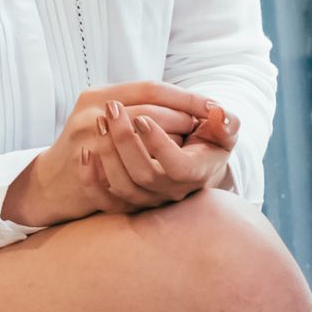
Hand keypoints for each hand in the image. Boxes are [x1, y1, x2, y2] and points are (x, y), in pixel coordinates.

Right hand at [1, 82, 224, 226]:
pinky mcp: (90, 174)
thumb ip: (148, 102)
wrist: (52, 182)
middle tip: (200, 126)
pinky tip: (165, 168)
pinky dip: (150, 169)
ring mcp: (87, 144)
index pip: (151, 88)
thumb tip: (208, 106)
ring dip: (169, 143)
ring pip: (141, 140)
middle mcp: (90, 114)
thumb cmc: (90, 142)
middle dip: (181, 118)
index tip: (212, 104)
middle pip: (149, 111)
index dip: (185, 97)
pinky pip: (127, 169)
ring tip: (187, 145)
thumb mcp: (110, 111)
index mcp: (97, 95)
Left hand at [86, 93, 241, 209]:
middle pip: (144, 176)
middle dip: (125, 140)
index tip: (142, 117)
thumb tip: (218, 114)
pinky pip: (105, 202)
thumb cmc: (208, 142)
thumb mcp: (224, 131)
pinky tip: (85, 152)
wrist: (190, 166)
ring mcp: (149, 200)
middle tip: (113, 108)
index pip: (177, 167)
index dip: (159, 144)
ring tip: (101, 120)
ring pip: (123, 187)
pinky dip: (92, 180)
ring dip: (108, 154)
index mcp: (196, 173)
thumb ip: (226, 122)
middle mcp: (172, 192)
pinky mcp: (128, 203)